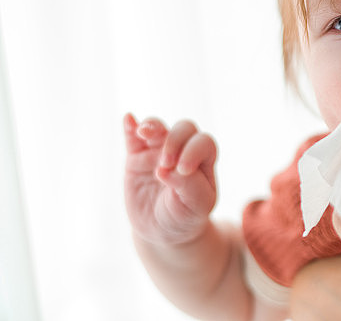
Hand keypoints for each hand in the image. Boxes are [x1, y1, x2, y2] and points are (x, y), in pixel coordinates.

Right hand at [123, 114, 217, 245]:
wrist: (161, 229)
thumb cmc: (185, 214)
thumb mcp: (195, 205)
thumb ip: (187, 185)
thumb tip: (164, 170)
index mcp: (203, 159)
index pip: (203, 142)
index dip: (193, 151)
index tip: (182, 170)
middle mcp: (183, 149)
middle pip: (184, 128)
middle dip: (175, 141)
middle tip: (165, 164)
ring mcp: (158, 151)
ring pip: (158, 127)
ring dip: (153, 126)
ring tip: (145, 132)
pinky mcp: (136, 157)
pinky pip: (132, 137)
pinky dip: (130, 126)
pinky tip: (128, 119)